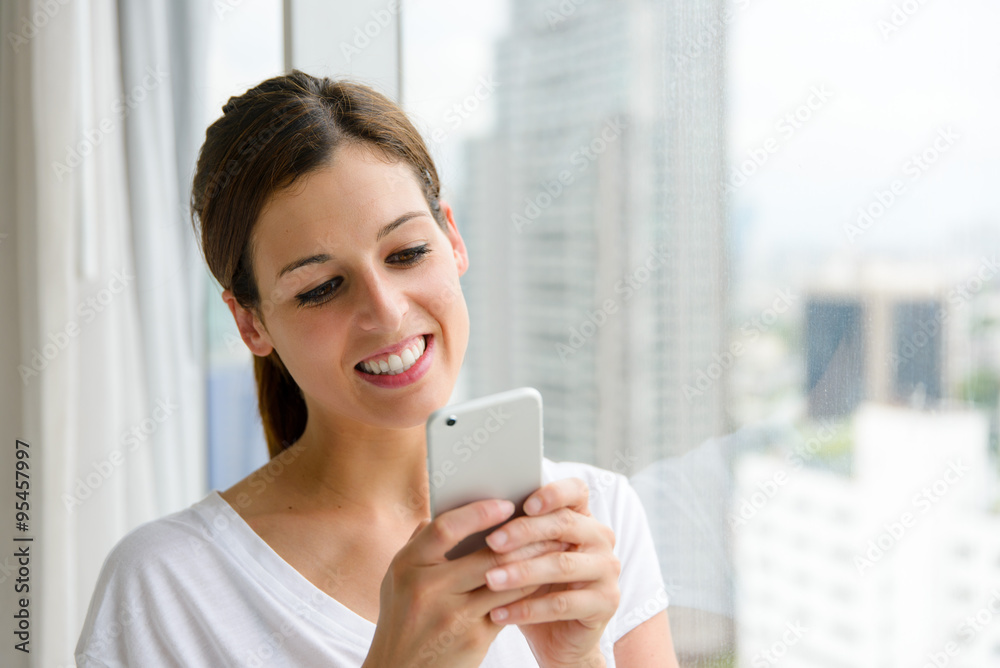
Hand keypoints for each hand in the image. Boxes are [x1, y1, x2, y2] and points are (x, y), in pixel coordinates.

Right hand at [363, 498, 569, 667]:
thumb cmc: (404, 616)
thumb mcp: (400, 577)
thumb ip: (421, 542)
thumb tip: (448, 505)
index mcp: (408, 565)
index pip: (445, 528)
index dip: (478, 513)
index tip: (506, 504)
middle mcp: (428, 589)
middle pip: (487, 555)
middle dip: (525, 538)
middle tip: (550, 524)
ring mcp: (452, 616)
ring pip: (507, 581)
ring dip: (535, 563)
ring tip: (555, 547)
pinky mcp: (473, 639)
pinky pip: (510, 606)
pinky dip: (529, 590)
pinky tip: (543, 579)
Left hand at [483, 478, 619, 667]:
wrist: (560, 637)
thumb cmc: (537, 587)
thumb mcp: (527, 555)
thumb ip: (515, 534)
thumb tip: (477, 513)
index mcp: (583, 517)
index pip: (576, 491)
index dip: (553, 493)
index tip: (525, 504)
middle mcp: (601, 538)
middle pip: (564, 525)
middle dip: (524, 532)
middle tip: (492, 542)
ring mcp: (607, 570)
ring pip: (561, 565)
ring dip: (521, 572)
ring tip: (489, 580)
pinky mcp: (606, 603)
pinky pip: (562, 604)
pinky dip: (527, 609)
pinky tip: (498, 613)